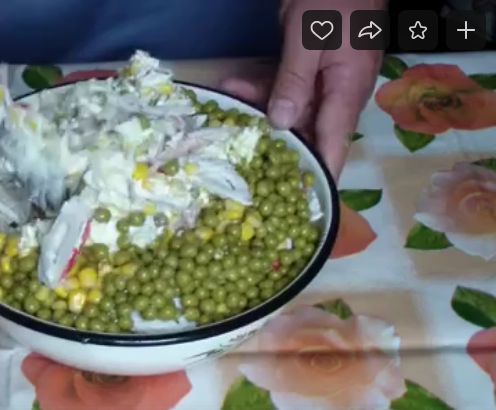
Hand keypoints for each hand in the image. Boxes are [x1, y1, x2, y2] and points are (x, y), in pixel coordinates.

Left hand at [221, 0, 384, 178]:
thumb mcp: (309, 40)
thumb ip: (295, 83)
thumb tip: (282, 125)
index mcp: (347, 91)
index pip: (334, 145)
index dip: (318, 175)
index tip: (301, 204)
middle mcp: (338, 91)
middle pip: (308, 131)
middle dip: (274, 143)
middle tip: (240, 159)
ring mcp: (325, 78)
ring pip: (290, 108)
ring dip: (259, 109)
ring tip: (228, 106)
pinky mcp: (309, 65)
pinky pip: (285, 86)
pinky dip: (262, 87)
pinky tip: (234, 84)